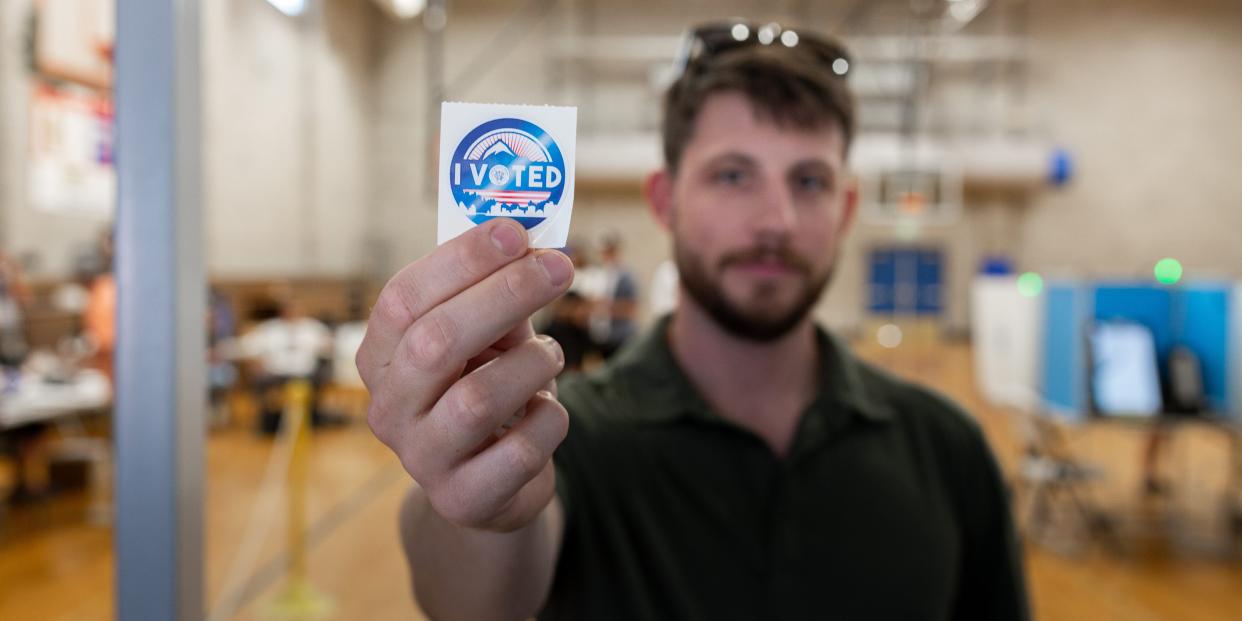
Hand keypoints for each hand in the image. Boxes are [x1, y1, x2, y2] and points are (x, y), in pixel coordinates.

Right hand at [357, 219, 573, 531]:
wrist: (493, 483)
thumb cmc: (488, 388)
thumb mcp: (489, 339)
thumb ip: (500, 298)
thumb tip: (536, 248)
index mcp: (381, 358)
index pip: (404, 298)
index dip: (460, 260)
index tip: (515, 232)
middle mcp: (388, 409)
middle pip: (436, 342)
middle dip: (505, 295)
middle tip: (559, 268)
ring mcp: (421, 459)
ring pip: (477, 398)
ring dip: (532, 364)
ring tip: (551, 356)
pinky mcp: (463, 498)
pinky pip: (518, 450)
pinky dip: (548, 419)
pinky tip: (548, 410)